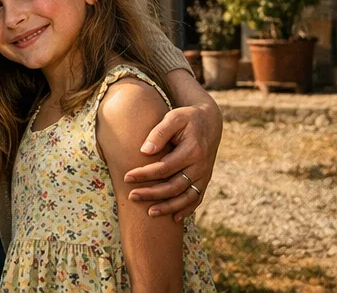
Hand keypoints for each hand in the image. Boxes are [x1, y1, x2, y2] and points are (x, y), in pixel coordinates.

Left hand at [122, 102, 220, 220]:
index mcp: (192, 150)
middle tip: (132, 196)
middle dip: (152, 194)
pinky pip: (197, 198)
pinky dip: (187, 209)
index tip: (127, 177)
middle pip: (174, 186)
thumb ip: (159, 133)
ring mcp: (204, 175)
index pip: (164, 168)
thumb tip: (145, 151)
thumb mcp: (174, 118)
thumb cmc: (186, 118)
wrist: (209, 122)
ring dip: (168, 206)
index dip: (145, 174)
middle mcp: (201, 166)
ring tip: (150, 213)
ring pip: (186, 197)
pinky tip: (174, 218)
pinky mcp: (205, 180)